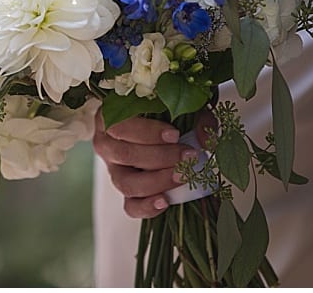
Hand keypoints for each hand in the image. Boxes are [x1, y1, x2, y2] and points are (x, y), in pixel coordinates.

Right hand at [92, 109, 215, 218]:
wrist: (162, 131)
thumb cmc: (166, 113)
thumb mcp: (180, 106)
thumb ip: (197, 118)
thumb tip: (206, 141)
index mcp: (109, 118)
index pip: (120, 126)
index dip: (147, 132)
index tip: (175, 135)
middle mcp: (106, 145)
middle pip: (124, 155)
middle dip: (159, 157)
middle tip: (187, 155)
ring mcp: (114, 171)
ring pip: (125, 183)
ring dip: (157, 181)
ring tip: (182, 175)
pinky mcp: (127, 192)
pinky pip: (130, 206)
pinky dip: (147, 207)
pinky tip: (165, 201)